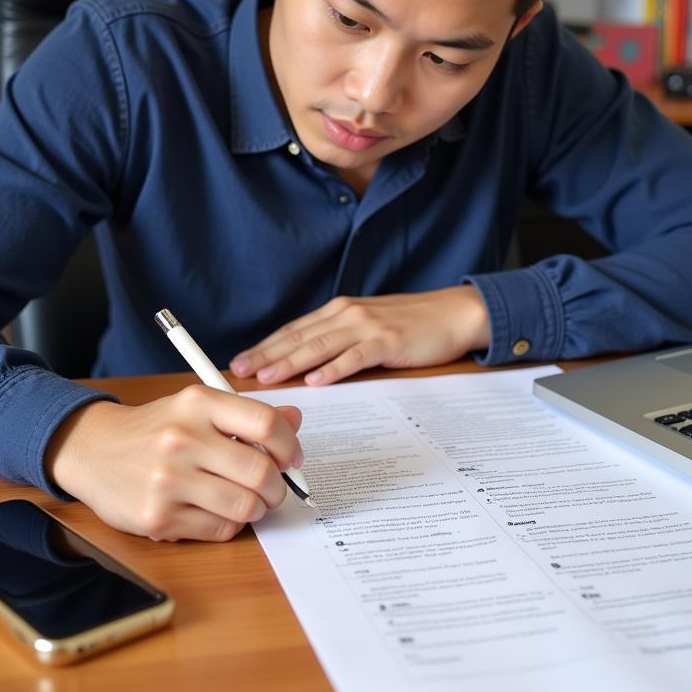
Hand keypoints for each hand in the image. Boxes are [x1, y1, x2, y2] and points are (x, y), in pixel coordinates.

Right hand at [45, 386, 302, 541]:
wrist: (91, 450)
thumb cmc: (155, 428)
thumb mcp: (197, 408)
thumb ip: (246, 415)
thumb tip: (296, 420)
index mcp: (197, 403)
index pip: (264, 423)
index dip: (289, 445)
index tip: (292, 458)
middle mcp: (182, 439)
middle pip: (260, 471)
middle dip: (277, 487)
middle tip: (273, 488)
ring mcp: (168, 481)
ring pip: (245, 507)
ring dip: (257, 509)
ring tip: (248, 501)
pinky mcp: (157, 517)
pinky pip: (219, 530)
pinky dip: (229, 525)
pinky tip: (217, 511)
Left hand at [230, 285, 489, 385]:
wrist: (452, 314)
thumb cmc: (410, 324)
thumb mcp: (367, 326)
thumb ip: (339, 339)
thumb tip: (306, 364)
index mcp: (339, 310)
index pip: (293, 330)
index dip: (265, 346)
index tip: (239, 362)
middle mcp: (347, 314)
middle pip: (299, 337)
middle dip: (267, 355)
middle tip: (239, 372)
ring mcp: (367, 326)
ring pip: (320, 346)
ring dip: (290, 362)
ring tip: (266, 378)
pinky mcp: (388, 341)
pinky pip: (355, 357)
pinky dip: (334, 369)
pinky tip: (316, 381)